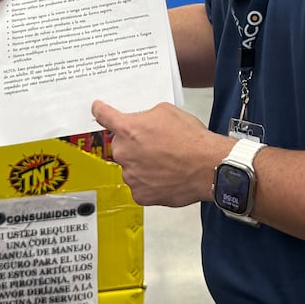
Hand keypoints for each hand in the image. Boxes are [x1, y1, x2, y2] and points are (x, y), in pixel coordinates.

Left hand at [91, 100, 229, 206]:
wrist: (207, 166)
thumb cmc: (191, 139)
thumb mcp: (168, 112)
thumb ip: (146, 117)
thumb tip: (140, 124)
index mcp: (129, 129)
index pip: (105, 116)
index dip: (100, 111)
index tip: (96, 109)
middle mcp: (124, 153)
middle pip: (121, 146)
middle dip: (134, 144)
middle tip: (155, 144)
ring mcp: (131, 176)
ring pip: (131, 167)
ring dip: (142, 164)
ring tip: (166, 162)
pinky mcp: (140, 195)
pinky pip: (139, 185)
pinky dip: (149, 182)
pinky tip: (165, 176)